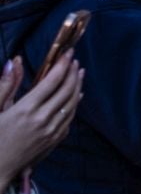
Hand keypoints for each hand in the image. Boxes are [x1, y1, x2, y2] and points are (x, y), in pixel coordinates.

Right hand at [0, 54, 81, 182]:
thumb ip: (6, 85)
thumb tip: (15, 61)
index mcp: (25, 110)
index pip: (52, 81)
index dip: (62, 64)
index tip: (68, 53)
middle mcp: (42, 120)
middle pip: (66, 90)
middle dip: (73, 72)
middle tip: (74, 60)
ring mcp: (51, 131)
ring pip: (72, 103)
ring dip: (78, 85)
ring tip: (79, 72)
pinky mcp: (54, 140)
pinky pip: (70, 117)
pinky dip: (75, 103)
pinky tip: (76, 95)